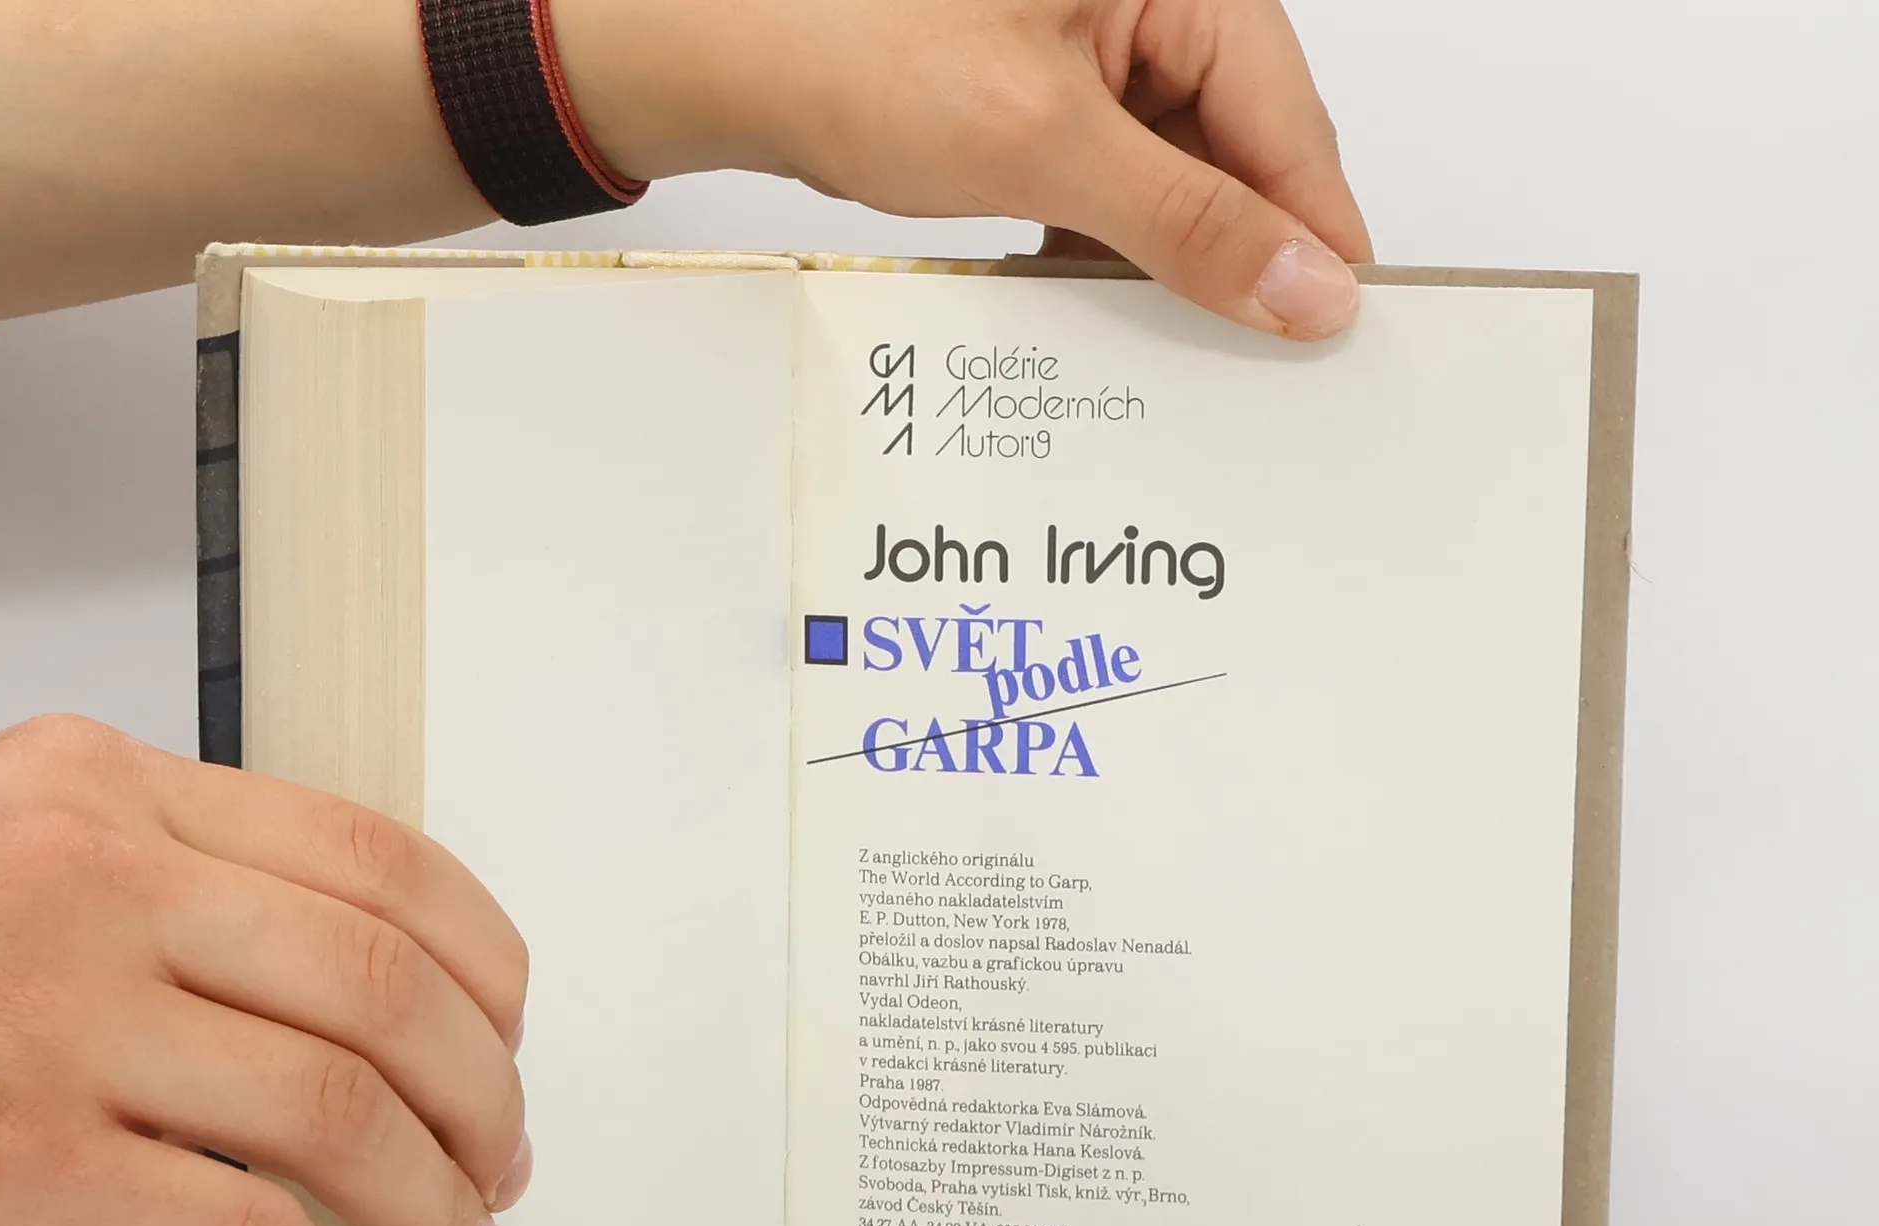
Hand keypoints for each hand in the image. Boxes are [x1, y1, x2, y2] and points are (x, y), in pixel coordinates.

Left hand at [0, 0, 1364, 328]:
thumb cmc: (852, 42)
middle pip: (1237, 149)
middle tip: (1250, 357)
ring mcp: (1091, 52)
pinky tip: (1088, 295)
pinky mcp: (1041, 100)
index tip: (1334, 326)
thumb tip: (1303, 282)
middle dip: (1235, 251)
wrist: (725, 55)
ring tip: (1159, 335)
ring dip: (1163, 258)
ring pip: (1172, 176)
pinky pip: (1108, 184)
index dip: (1312, 231)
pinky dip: (1105, 246)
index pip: (1287, 116)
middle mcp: (1143, 4)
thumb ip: (1187, 220)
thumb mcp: (1043, 142)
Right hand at [0, 716, 529, 1225]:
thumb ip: (184, 881)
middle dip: (486, 1094)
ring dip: (435, 1202)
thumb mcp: (19, 851)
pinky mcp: (21, 1167)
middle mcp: (92, 887)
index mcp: (110, 792)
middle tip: (502, 1156)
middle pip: (386, 990)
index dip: (485, 964)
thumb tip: (373, 990)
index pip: (378, 863)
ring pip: (341, 1113)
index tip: (508, 1030)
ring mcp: (53, 1026)